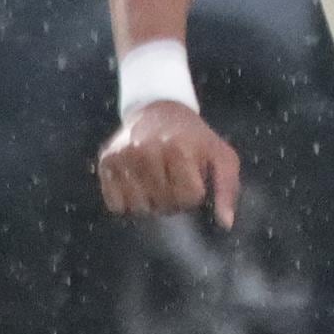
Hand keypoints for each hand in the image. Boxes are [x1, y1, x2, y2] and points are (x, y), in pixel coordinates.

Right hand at [96, 101, 240, 227]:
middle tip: (173, 179)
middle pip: (163, 205)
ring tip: (156, 182)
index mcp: (177, 148)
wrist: (159, 109)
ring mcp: (123, 156)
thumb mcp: (220, 156)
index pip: (187, 199)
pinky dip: (128, 202)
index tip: (192, 178)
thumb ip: (227, 189)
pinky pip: (116, 205)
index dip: (193, 194)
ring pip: (139, 208)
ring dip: (151, 203)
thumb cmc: (194, 138)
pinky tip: (137, 183)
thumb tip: (225, 224)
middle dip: (173, 200)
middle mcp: (146, 151)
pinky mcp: (106, 161)